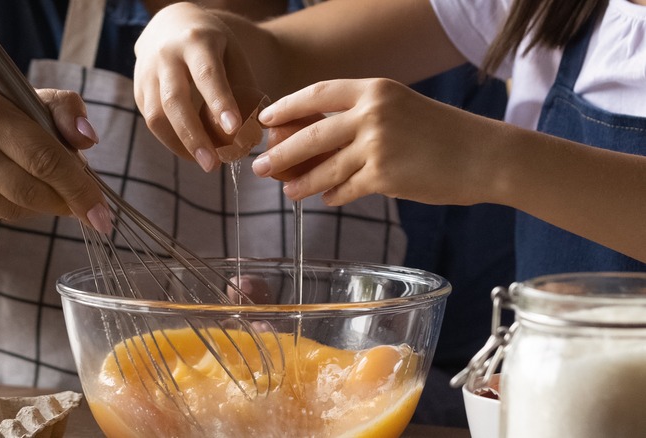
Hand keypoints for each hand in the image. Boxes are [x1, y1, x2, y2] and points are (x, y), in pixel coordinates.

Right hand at [0, 80, 109, 233]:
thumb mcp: (16, 94)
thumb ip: (61, 109)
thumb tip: (89, 141)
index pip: (45, 159)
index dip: (79, 189)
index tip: (103, 213)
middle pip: (33, 192)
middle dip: (65, 201)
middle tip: (82, 201)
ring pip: (17, 210)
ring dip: (39, 202)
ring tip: (33, 178)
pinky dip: (12, 207)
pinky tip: (0, 185)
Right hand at [134, 2, 257, 171]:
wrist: (169, 24)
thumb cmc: (211, 44)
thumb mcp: (232, 53)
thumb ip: (243, 86)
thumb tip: (255, 130)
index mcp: (195, 41)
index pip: (207, 74)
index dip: (219, 102)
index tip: (234, 129)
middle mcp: (166, 56)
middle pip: (174, 101)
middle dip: (194, 137)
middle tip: (213, 165)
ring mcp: (146, 74)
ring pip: (156, 117)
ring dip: (180, 146)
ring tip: (205, 163)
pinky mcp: (138, 91)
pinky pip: (152, 122)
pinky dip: (172, 141)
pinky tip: (192, 152)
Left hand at [252, 78, 493, 206]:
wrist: (485, 155)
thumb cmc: (443, 133)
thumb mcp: (400, 109)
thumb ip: (360, 118)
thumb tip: (314, 141)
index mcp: (375, 89)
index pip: (317, 93)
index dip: (286, 107)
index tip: (265, 121)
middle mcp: (372, 113)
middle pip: (311, 135)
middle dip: (280, 153)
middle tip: (260, 166)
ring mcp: (377, 145)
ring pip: (324, 168)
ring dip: (301, 182)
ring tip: (287, 191)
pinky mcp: (384, 176)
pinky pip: (345, 189)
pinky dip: (333, 196)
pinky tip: (326, 199)